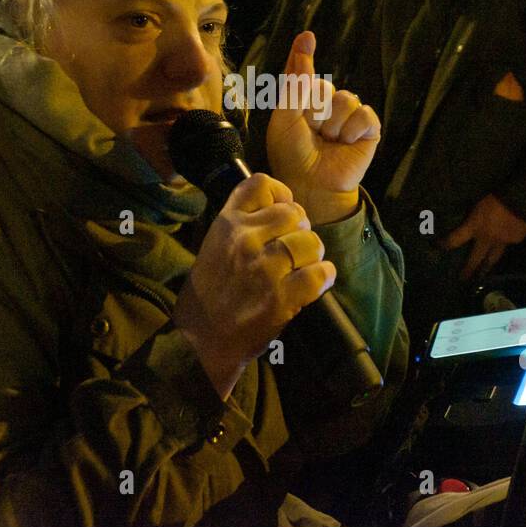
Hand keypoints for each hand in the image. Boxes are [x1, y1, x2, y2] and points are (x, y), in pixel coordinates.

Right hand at [173, 174, 335, 399]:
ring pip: (311, 242)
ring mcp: (264, 268)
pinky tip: (317, 282)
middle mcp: (245, 240)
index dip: (281, 193)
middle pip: (294, 213)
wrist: (200, 342)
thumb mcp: (214, 247)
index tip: (284, 209)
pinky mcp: (281, 297)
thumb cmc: (207, 296)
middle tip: (296, 248)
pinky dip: (324, 276)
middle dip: (301, 229)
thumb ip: (242, 226)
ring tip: (304, 267)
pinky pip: (320, 273)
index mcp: (226, 224)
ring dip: (314, 254)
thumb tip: (281, 208)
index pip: (261, 184)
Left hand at [266, 31, 380, 224]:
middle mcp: (325, 106)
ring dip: (333, 124)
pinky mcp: (367, 130)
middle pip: (325, 86)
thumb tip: (304, 50)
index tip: (307, 37)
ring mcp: (347, 117)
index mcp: (301, 102)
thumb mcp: (285, 117)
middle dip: (316, 110)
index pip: (303, 72)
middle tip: (311, 133)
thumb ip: (295, 84)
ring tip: (328, 142)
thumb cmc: (293, 154)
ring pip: (346, 99)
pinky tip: (345, 144)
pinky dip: (352, 130)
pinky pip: (364, 114)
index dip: (304, 53)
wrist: (312, 184)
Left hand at [441, 194, 525, 281]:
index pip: (456, 239)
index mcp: (475, 226)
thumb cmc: (497, 197)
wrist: (522, 200)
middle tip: (463, 280)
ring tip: (483, 275)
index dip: (446, 244)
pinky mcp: (516, 240)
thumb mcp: (478, 204)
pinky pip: (508, 245)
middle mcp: (486, 238)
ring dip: (487, 267)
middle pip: (475, 258)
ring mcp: (502, 242)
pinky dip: (505, 245)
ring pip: (493, 258)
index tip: (438, 248)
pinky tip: (505, 244)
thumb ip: (473, 215)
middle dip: (469, 270)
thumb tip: (469, 220)